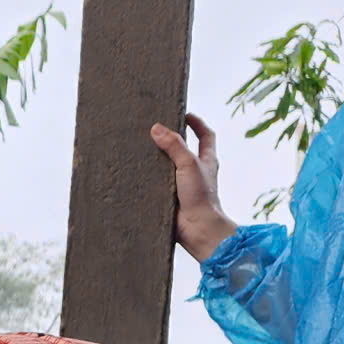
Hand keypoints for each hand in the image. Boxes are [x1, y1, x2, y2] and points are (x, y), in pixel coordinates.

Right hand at [148, 115, 235, 261]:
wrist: (197, 229)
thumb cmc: (201, 197)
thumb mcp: (189, 164)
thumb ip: (174, 145)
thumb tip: (156, 128)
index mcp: (206, 161)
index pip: (205, 135)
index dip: (197, 123)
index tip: (184, 114)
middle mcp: (195, 172)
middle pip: (185, 149)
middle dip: (174, 139)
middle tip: (157, 129)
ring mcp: (183, 186)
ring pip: (170, 168)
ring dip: (159, 160)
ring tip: (142, 149)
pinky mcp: (170, 199)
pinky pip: (158, 185)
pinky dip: (150, 179)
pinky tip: (137, 175)